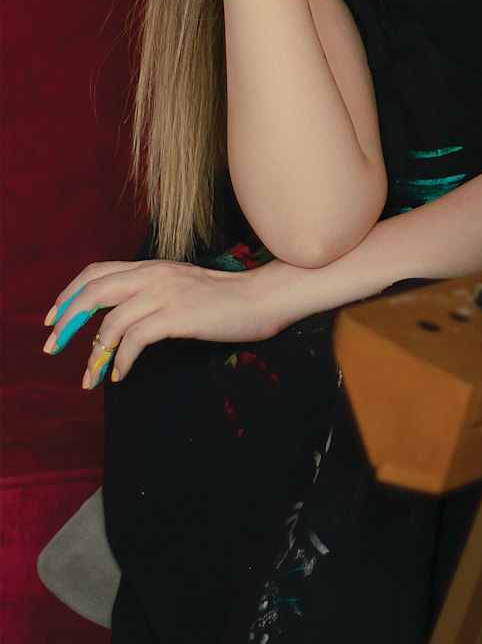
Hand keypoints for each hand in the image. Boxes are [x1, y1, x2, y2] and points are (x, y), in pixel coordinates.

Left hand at [42, 258, 297, 388]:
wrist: (265, 297)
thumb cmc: (229, 299)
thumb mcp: (183, 287)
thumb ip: (154, 294)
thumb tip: (124, 319)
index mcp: (153, 267)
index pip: (96, 272)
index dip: (68, 294)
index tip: (54, 319)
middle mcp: (154, 274)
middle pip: (93, 292)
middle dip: (66, 321)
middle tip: (53, 346)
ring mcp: (166, 293)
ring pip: (110, 321)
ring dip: (94, 353)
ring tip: (91, 376)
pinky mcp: (179, 315)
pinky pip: (135, 339)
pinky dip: (122, 359)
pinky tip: (122, 374)